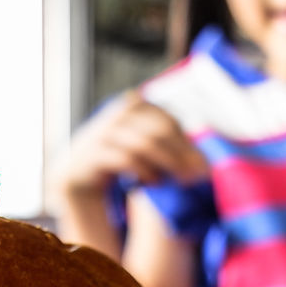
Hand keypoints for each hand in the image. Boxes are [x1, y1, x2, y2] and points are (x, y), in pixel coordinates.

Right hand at [56, 90, 207, 197]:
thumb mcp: (144, 145)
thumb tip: (206, 167)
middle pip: (159, 132)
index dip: (188, 146)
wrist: (79, 171)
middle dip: (180, 157)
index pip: (168, 123)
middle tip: (194, 180)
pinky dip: (144, 172)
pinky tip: (153, 182)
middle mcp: (120, 112)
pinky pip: (126, 159)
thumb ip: (171, 148)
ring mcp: (105, 129)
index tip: (203, 170)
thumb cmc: (119, 157)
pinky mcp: (94, 150)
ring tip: (177, 182)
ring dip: (166, 165)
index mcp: (135, 104)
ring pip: (144, 145)